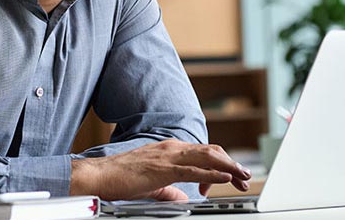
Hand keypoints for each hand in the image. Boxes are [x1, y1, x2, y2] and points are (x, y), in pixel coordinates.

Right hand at [69, 139, 250, 200]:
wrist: (99, 175)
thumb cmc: (120, 179)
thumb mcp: (152, 185)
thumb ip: (170, 190)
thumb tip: (184, 197)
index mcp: (169, 150)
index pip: (203, 153)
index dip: (221, 164)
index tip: (230, 178)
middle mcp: (172, 148)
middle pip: (211, 152)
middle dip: (231, 164)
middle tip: (245, 177)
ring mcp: (168, 156)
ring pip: (207, 157)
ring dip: (228, 167)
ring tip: (242, 176)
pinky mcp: (163, 169)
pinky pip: (193, 169)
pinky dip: (212, 173)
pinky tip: (225, 178)